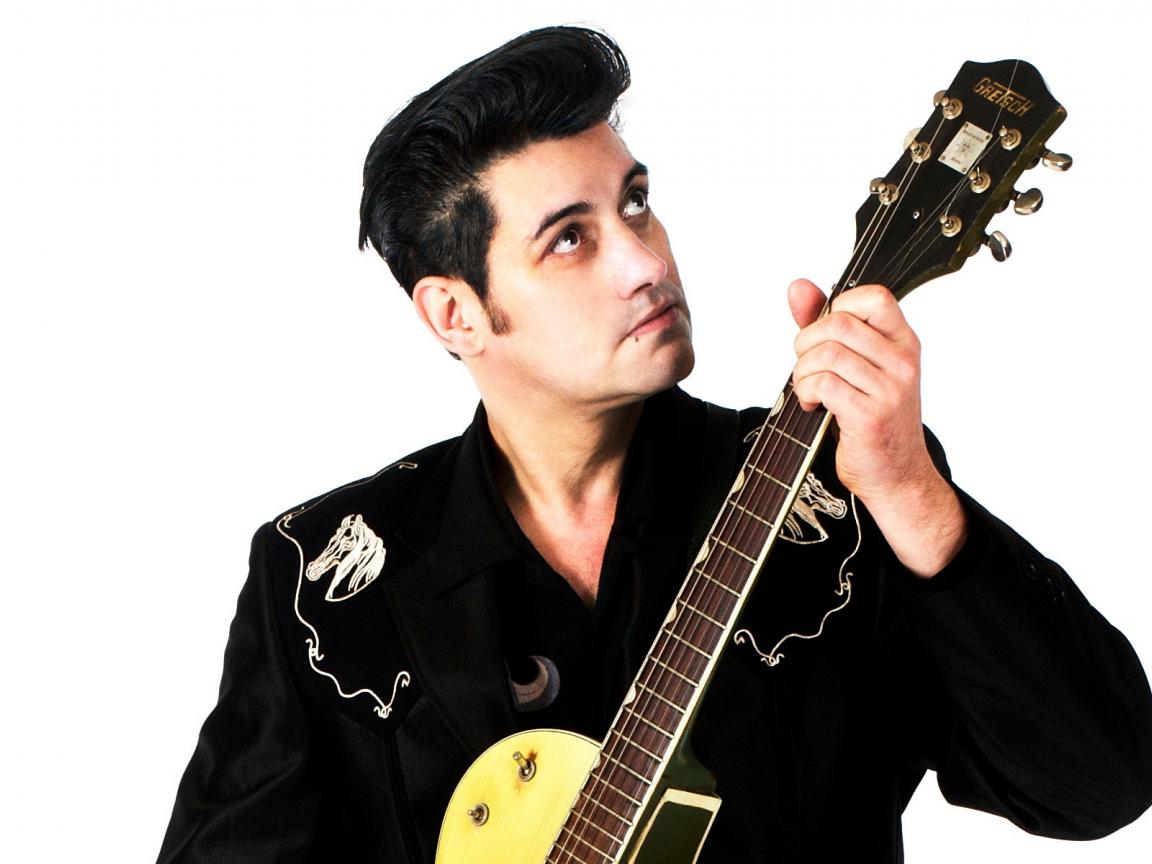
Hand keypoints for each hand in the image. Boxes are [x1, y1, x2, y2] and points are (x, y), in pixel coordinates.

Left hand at [788, 278, 966, 577]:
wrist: (896, 474)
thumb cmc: (872, 417)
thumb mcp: (855, 365)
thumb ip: (824, 324)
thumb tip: (797, 286)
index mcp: (903, 341)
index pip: (873, 296)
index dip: (837, 307)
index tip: (826, 335)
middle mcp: (903, 361)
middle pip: (838, 323)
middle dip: (806, 343)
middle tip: (806, 367)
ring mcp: (891, 389)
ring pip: (827, 354)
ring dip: (802, 372)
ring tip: (807, 389)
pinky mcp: (871, 416)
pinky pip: (824, 384)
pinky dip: (805, 392)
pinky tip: (811, 404)